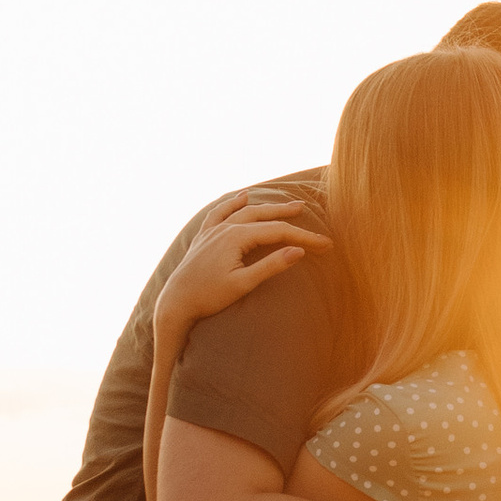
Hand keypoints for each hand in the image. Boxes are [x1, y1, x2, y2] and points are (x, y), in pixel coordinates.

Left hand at [163, 194, 330, 330]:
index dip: (304, 237)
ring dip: (266, 207)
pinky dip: (233, 203)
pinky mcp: (204, 237)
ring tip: (285, 205)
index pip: (278, 233)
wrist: (176, 303)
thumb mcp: (243, 284)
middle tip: (307, 212)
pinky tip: (243, 197)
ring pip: (245, 212)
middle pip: (263, 216)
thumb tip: (298, 252)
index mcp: (236, 237)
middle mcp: (224, 228)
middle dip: (287, 215)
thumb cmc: (209, 297)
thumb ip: (271, 266)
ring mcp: (213, 231)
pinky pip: (220, 212)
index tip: (325, 245)